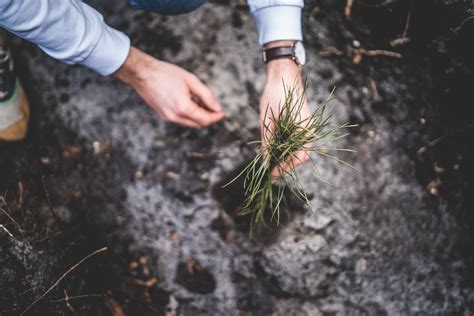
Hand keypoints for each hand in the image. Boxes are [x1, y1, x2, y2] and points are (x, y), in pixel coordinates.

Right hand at [114, 46, 223, 127]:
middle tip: (213, 106)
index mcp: (183, 107)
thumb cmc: (166, 73)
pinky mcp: (163, 116)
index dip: (216, 116)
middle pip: (198, 124)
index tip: (222, 112)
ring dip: (198, 116)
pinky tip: (190, 103)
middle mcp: (175, 116)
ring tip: (201, 102)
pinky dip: (189, 115)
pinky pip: (181, 120)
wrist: (142, 73)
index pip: (205, 119)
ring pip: (190, 124)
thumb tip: (217, 108)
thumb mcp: (191, 80)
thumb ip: (207, 96)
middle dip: (208, 117)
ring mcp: (168, 118)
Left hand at [260, 47, 310, 178]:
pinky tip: (275, 147)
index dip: (284, 169)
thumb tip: (265, 163)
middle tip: (270, 170)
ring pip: (298, 149)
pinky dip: (287, 146)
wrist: (284, 75)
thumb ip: (267, 144)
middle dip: (285, 164)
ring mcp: (308, 126)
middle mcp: (309, 131)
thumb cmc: (274, 96)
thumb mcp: (267, 122)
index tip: (271, 175)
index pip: (297, 159)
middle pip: (299, 156)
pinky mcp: (303, 122)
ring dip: (285, 156)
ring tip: (271, 160)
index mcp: (303, 131)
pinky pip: (297, 140)